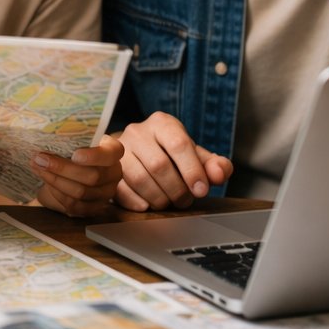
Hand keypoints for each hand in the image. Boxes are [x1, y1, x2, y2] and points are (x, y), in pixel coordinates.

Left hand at [30, 135, 123, 216]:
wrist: (74, 167)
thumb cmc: (75, 147)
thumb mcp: (77, 138)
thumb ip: (69, 137)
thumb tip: (46, 136)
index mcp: (113, 152)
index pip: (112, 154)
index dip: (94, 156)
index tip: (74, 154)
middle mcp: (114, 174)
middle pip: (93, 177)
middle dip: (62, 168)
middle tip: (40, 159)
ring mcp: (105, 193)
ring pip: (81, 192)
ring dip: (55, 181)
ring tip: (37, 168)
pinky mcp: (93, 208)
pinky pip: (75, 205)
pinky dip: (57, 194)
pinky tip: (46, 183)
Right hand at [115, 112, 232, 211]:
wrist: (138, 152)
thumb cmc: (171, 155)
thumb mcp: (195, 156)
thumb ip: (214, 165)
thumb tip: (219, 173)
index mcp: (162, 123)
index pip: (178, 144)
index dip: (192, 171)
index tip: (201, 190)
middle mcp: (137, 131)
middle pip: (159, 165)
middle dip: (177, 189)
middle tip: (186, 200)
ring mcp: (119, 150)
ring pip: (140, 180)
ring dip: (159, 198)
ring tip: (169, 202)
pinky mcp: (108, 168)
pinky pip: (122, 190)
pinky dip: (140, 203)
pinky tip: (150, 204)